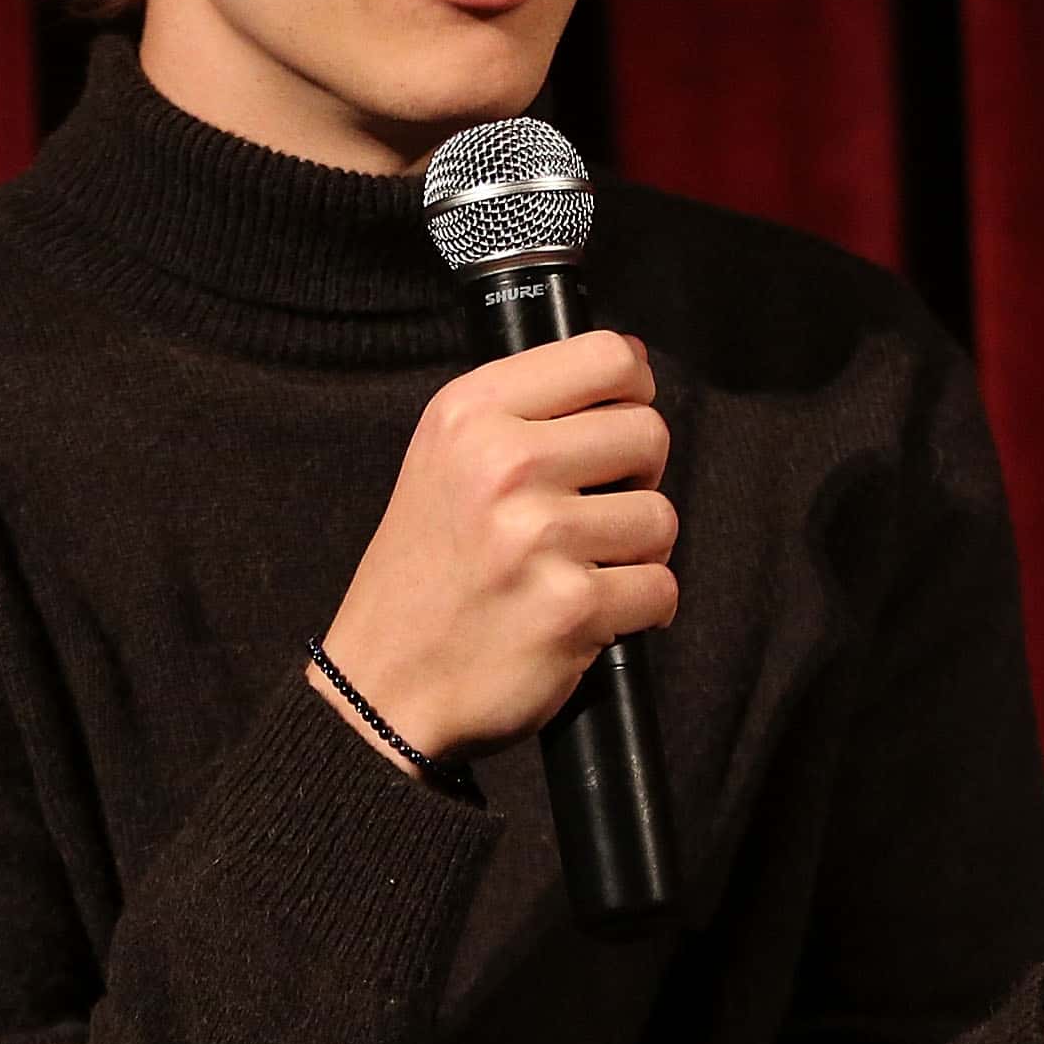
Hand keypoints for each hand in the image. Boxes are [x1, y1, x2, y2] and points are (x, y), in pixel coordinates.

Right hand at [316, 329, 676, 762]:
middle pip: (647, 434)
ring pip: (661, 517)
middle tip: (589, 514)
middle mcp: (503, 463)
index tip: (617, 427)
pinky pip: (661, 588)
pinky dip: (638, 610)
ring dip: (635, 552)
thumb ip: (528, 408)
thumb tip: (635, 362)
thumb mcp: (445, 458)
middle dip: (636, 479)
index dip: (634, 392)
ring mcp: (539, 536)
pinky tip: (587, 616)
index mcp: (471, 413)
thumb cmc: (425, 571)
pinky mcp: (573, 606)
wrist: (382, 686)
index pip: (608, 357)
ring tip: (579, 569)